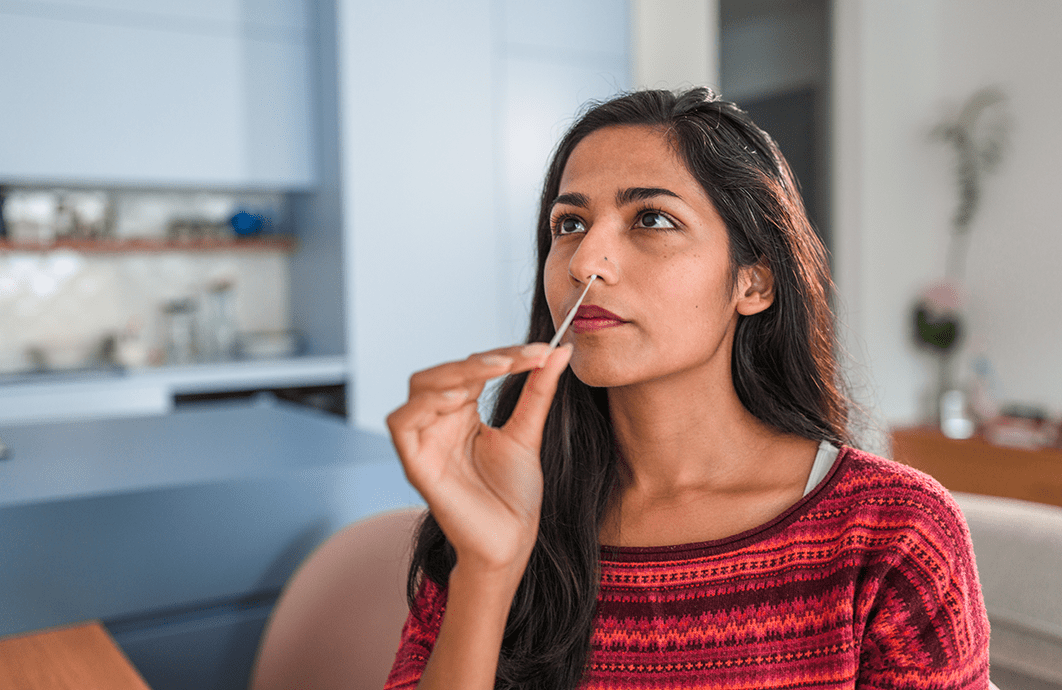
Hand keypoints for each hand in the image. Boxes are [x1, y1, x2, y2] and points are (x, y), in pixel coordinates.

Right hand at [386, 343, 572, 576]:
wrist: (512, 541)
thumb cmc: (514, 495)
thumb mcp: (527, 433)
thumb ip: (538, 391)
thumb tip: (560, 351)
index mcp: (462, 413)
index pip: (472, 368)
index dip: (504, 355)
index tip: (542, 352)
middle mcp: (438, 423)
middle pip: (443, 371)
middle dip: (481, 359)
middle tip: (523, 358)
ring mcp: (424, 442)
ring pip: (420, 387)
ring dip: (457, 372)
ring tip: (497, 370)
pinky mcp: (415, 464)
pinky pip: (402, 423)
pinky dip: (425, 404)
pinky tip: (460, 399)